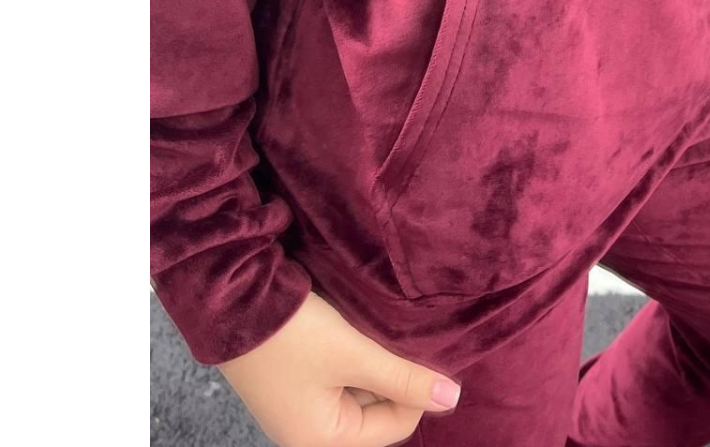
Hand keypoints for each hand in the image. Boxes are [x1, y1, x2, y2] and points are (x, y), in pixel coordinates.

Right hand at [217, 291, 461, 446]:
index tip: (423, 346)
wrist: (232, 300)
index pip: (396, 425)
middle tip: (401, 333)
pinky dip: (355, 352)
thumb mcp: (354, 354)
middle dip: (393, 372)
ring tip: (379, 326)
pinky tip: (359, 325)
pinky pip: (340, 373)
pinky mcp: (295, 377)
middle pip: (378, 408)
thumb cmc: (293, 335)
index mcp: (322, 440)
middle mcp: (310, 430)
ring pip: (361, 386)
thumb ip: (404, 377)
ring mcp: (301, 404)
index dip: (415, 387)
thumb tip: (452, 397)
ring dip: (375, 359)